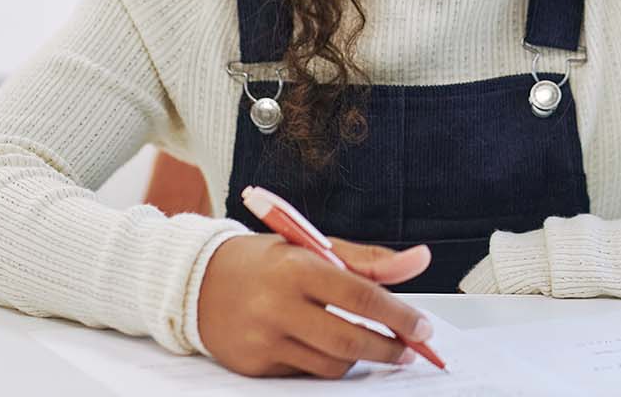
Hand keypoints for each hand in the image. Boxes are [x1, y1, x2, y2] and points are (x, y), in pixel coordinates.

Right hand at [197, 233, 431, 377]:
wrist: (197, 281)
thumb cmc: (266, 261)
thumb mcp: (314, 247)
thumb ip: (368, 260)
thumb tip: (420, 260)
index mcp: (298, 267)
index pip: (362, 297)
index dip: (400, 316)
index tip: (424, 328)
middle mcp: (279, 305)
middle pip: (349, 340)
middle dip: (389, 349)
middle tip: (410, 350)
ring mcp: (264, 339)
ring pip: (331, 365)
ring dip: (360, 359)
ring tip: (372, 347)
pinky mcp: (254, 365)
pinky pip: (305, 373)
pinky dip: (326, 364)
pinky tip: (329, 349)